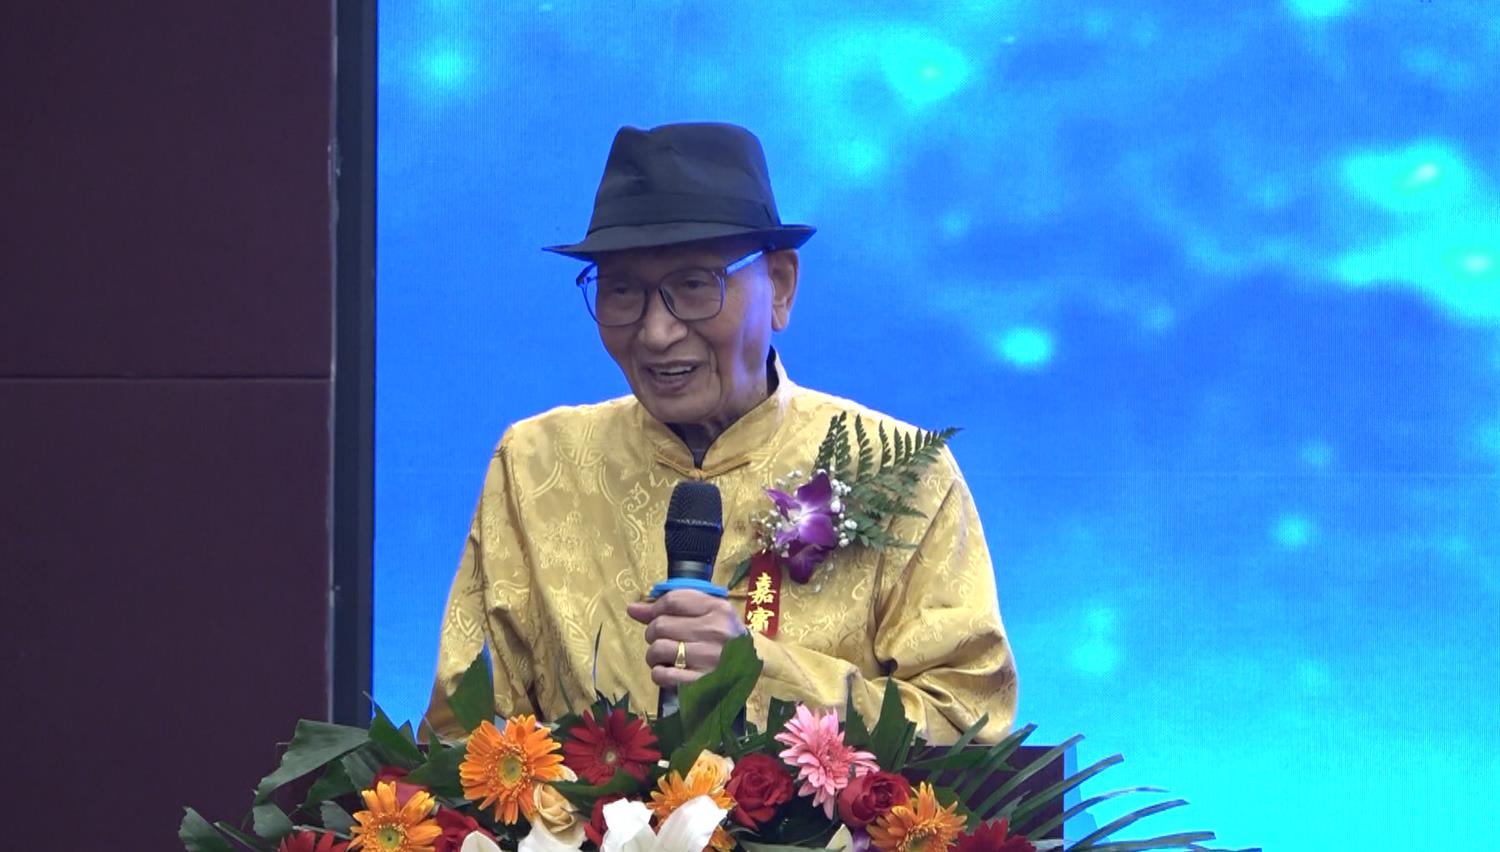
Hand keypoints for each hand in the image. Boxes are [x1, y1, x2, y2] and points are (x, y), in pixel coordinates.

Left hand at [626, 590, 746, 687]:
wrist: (752, 667)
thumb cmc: (724, 635)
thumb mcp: (708, 613)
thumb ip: (672, 608)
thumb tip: (632, 608)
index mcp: (719, 609)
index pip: (673, 600)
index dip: (655, 608)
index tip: (655, 615)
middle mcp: (715, 632)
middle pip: (661, 625)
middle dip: (652, 632)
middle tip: (660, 638)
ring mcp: (709, 659)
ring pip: (658, 650)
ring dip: (653, 654)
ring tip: (663, 656)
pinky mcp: (701, 683)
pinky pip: (662, 676)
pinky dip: (658, 673)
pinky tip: (668, 671)